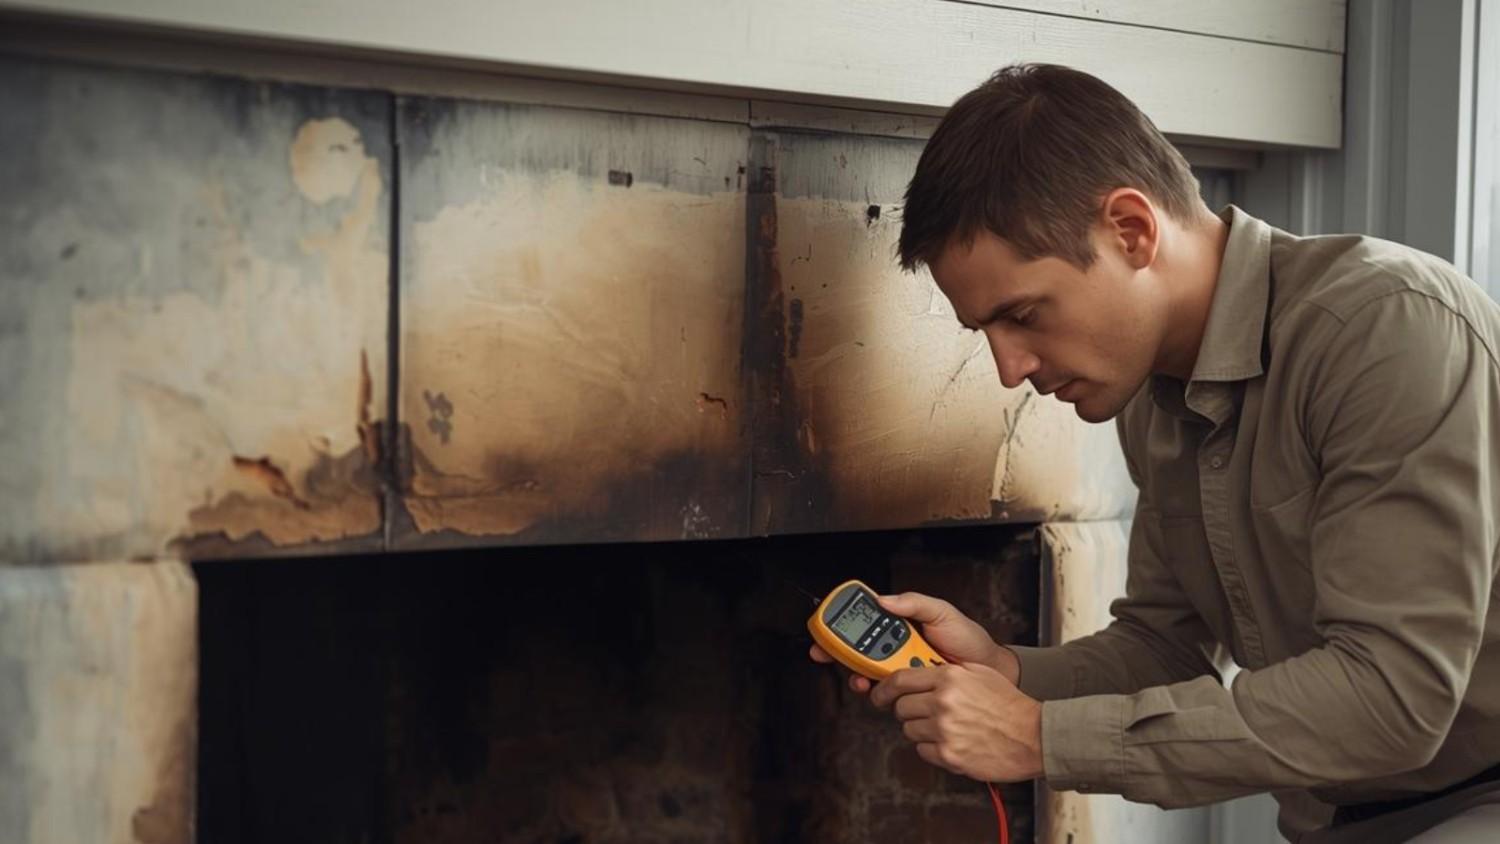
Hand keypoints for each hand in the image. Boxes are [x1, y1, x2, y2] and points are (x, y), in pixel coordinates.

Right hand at [808, 591, 1019, 693]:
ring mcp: (901, 669)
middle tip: (832, 656)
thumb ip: (915, 603)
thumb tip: (883, 599)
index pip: (866, 622)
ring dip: (860, 674)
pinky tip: (880, 691)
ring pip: (868, 672)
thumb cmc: (970, 640)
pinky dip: (878, 692)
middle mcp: (897, 647)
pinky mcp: (908, 690)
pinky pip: (886, 692)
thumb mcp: (943, 613)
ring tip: (865, 677)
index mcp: (902, 623)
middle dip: (841, 654)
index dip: (841, 626)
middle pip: (859, 649)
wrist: (990, 672)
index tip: (824, 632)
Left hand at [870, 660, 1042, 782]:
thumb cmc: (1009, 704)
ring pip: (909, 730)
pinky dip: (932, 748)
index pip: (899, 680)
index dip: (884, 688)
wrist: (1033, 736)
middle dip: (907, 710)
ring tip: (944, 728)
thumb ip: (946, 670)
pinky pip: (922, 751)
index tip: (879, 693)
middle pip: (901, 707)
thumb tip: (919, 672)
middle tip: (922, 712)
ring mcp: (944, 730)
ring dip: (921, 730)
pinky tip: (951, 742)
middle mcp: (943, 702)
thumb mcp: (978, 673)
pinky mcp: (949, 755)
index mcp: (949, 677)